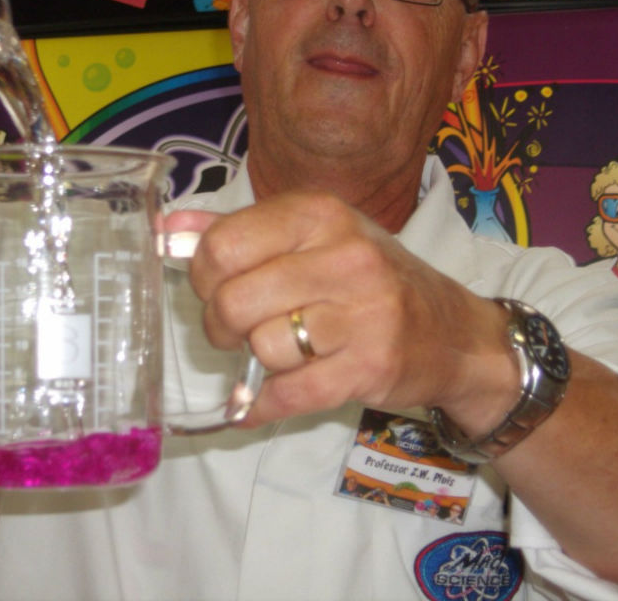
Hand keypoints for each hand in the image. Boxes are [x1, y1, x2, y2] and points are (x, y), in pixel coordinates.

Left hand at [165, 191, 517, 430]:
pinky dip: (263, 403)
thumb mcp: (311, 237)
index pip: (222, 244)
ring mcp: (363, 314)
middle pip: (233, 300)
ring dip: (256, 360)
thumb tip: (164, 230)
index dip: (202, 275)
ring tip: (280, 351)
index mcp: (320, 214)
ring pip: (261, 346)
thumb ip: (236, 230)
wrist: (454, 334)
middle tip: (239, 328)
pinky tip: (263, 398)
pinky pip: (287, 394)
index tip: (217, 287)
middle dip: (221, 324)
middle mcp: (345, 256)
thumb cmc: (369, 281)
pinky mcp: (370, 368)